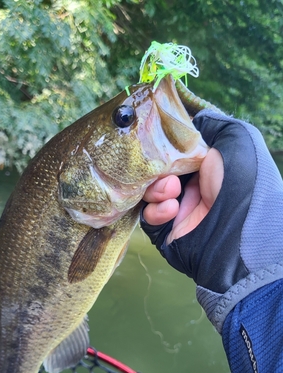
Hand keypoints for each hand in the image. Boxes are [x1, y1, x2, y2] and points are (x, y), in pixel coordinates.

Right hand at [140, 109, 282, 333]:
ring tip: (171, 192)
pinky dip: (156, 210)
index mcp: (206, 165)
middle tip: (162, 169)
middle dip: (154, 166)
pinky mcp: (166, 231)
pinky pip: (148, 216)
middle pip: (155, 169)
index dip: (160, 143)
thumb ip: (210, 123)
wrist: (238, 236)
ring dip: (155, 188)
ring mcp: (178, 209)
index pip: (172, 149)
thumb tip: (184, 119)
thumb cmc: (241, 182)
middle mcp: (191, 186)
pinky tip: (172, 210)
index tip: (148, 136)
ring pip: (147, 192)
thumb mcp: (237, 138)